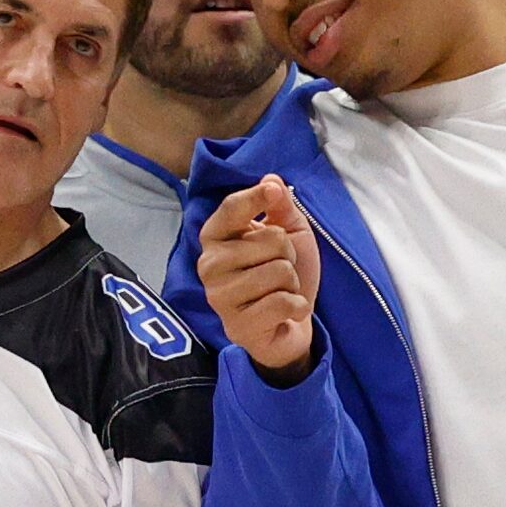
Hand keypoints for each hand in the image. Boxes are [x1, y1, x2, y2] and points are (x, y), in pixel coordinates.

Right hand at [197, 177, 320, 377]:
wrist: (289, 326)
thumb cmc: (283, 275)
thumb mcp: (288, 232)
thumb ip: (279, 205)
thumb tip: (270, 180)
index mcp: (216, 237)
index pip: (232, 208)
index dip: (256, 197)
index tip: (272, 192)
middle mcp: (209, 265)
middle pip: (271, 240)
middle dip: (288, 256)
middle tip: (279, 272)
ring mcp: (219, 297)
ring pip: (279, 271)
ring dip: (292, 283)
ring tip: (279, 292)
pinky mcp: (237, 326)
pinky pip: (282, 302)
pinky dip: (296, 306)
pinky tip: (285, 312)